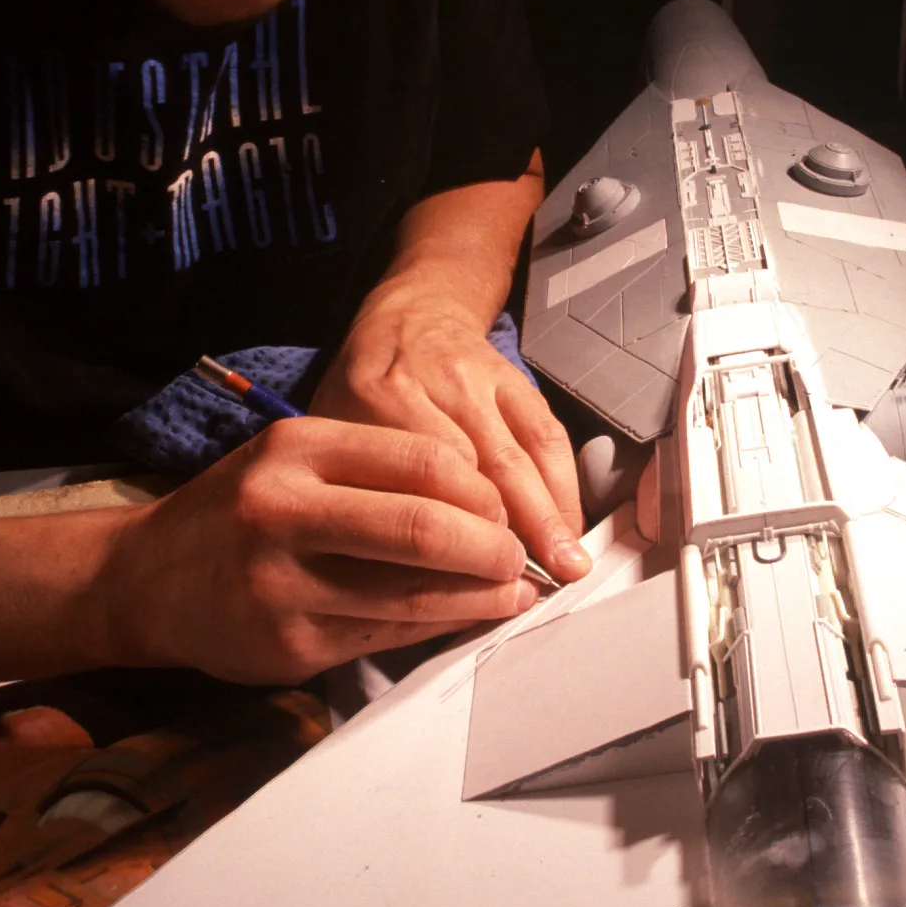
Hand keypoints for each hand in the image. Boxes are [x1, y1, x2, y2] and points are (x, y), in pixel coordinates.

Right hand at [96, 417, 535, 684]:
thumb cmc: (239, 512)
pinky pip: (387, 635)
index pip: (424, 460)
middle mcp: (284, 511)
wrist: (141, 579)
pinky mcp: (287, 645)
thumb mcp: (291, 462)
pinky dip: (439, 627)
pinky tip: (464, 618)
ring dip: (479, 597)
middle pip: (423, 528)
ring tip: (513, 593)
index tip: (506, 507)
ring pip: (412, 593)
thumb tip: (486, 500)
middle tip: (520, 557)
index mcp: (296, 449)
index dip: (482, 490)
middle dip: (493, 548)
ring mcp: (282, 584)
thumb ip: (375, 471)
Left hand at [310, 300, 591, 583]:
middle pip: (476, 469)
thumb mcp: (337, 433)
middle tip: (527, 584)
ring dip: (546, 516)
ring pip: (519, 455)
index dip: (448, 537)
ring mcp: (478, 379)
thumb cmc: (366, 390)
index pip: (417, 481)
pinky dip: (563, 485)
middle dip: (508, 533)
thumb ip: (360, 493)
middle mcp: (429, 386)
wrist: (409, 319)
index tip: (467, 587)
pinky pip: (547, 436)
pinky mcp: (516, 379)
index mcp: (373, 402)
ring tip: (562, 566)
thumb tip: (390, 577)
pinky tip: (568, 526)